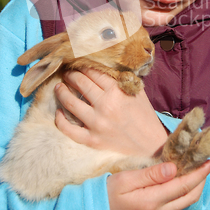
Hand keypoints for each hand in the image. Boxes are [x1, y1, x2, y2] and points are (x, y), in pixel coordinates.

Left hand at [54, 68, 168, 156]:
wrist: (151, 146)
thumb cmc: (145, 117)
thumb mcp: (138, 93)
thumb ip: (122, 80)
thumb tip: (106, 67)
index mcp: (117, 91)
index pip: (94, 72)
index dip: (84, 65)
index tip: (79, 63)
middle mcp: (105, 106)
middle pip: (81, 83)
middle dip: (71, 75)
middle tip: (67, 72)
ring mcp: (97, 124)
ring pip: (71, 103)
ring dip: (62, 91)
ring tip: (59, 86)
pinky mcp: (92, 140)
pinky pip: (69, 129)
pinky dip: (60, 120)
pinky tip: (58, 112)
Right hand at [107, 160, 209, 209]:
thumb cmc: (107, 192)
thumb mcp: (126, 179)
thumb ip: (151, 174)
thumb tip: (173, 168)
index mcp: (152, 201)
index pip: (182, 186)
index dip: (199, 174)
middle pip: (189, 197)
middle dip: (202, 180)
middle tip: (208, 164)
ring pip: (184, 202)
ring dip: (195, 186)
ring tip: (200, 170)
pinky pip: (176, 203)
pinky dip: (185, 191)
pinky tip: (183, 179)